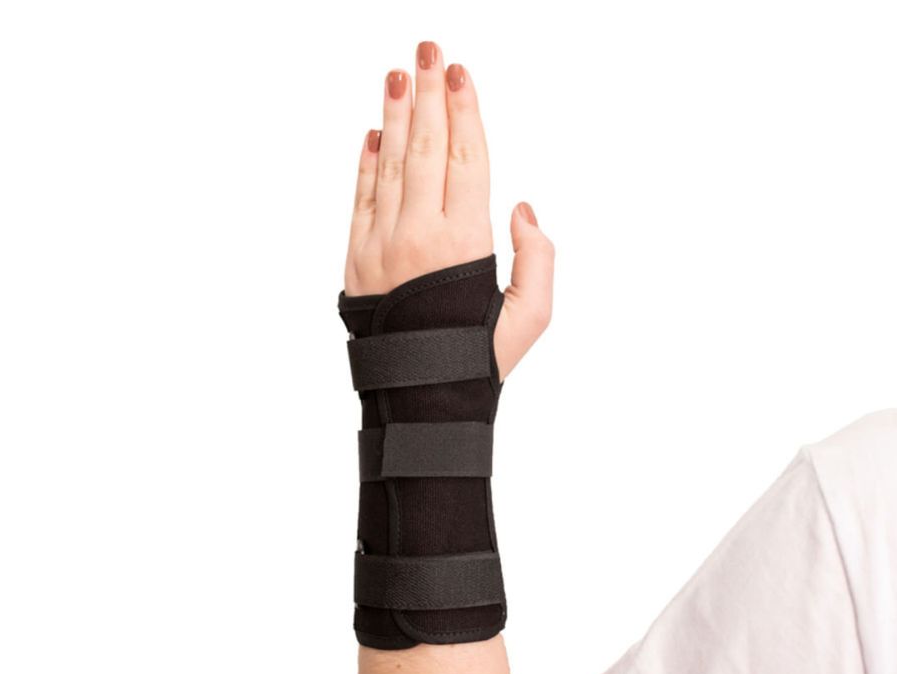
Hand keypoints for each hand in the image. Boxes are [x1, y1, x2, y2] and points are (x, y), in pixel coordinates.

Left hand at [344, 40, 554, 380]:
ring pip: (389, 166)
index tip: (459, 73)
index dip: (463, 111)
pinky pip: (361, 200)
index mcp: (463, 245)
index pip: (466, 160)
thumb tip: (523, 211)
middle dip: (427, 95)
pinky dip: (366, 164)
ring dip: (394, 117)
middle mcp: (418, 237)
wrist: (419, 401)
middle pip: (426, 149)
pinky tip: (373, 134)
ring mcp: (381, 246)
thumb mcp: (532, 318)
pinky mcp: (357, 261)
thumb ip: (539, 259)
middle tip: (426, 50)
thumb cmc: (479, 359)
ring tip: (398, 76)